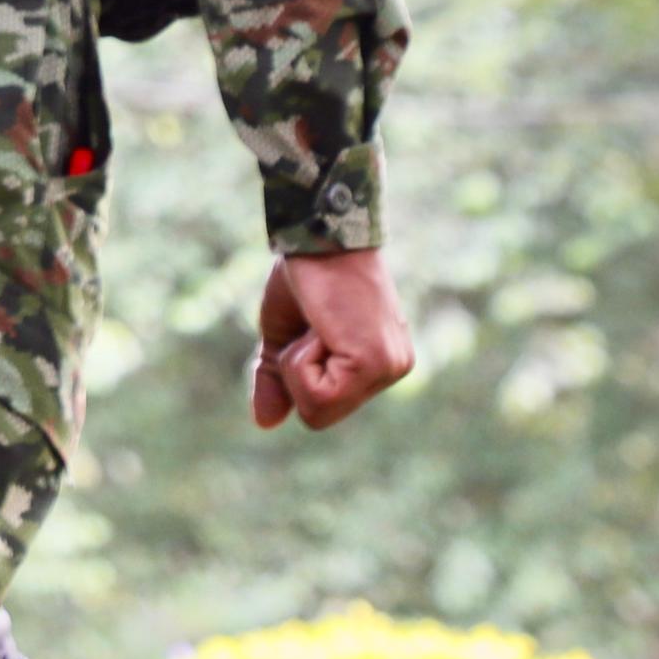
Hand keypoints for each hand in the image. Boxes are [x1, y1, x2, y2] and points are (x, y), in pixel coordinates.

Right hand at [250, 248, 413, 431]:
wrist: (317, 235)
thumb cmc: (306, 276)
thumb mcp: (286, 335)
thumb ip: (278, 379)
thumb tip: (266, 424)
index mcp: (378, 362)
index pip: (323, 403)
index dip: (298, 369)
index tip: (313, 325)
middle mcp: (393, 368)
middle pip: (320, 415)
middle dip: (297, 371)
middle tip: (315, 325)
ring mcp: (388, 368)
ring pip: (318, 410)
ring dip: (299, 365)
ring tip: (320, 325)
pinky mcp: (374, 364)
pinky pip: (319, 396)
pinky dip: (302, 360)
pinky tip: (322, 327)